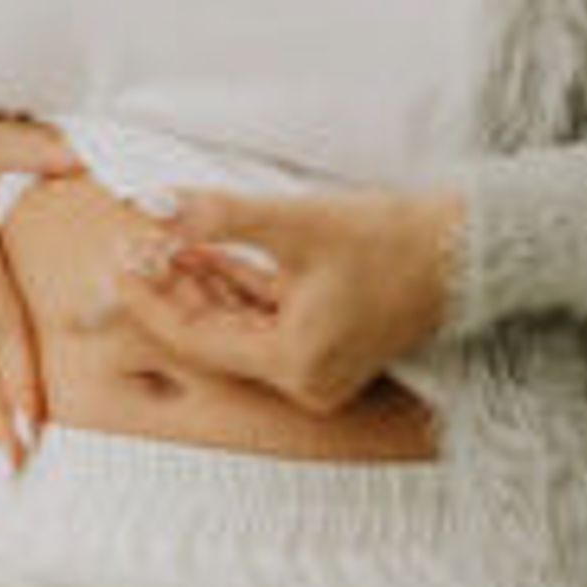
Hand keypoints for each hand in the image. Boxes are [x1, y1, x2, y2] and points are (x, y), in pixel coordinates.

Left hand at [115, 184, 467, 415]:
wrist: (472, 248)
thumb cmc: (394, 239)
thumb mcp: (297, 222)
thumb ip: (217, 217)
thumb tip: (152, 207)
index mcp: (294, 364)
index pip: (195, 336)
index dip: (148, 296)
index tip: (115, 257)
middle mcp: (305, 380)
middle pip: (212, 335)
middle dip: (168, 289)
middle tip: (126, 245)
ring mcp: (318, 367)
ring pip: (236, 325)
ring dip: (197, 284)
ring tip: (153, 241)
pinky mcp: (329, 344)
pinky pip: (264, 319)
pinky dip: (233, 287)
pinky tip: (198, 253)